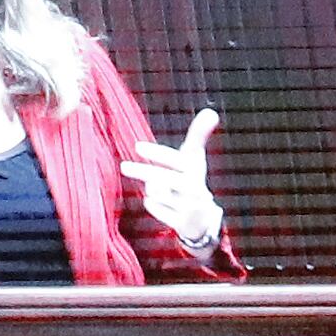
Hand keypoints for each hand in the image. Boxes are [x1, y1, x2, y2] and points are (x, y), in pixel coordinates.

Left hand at [125, 109, 223, 248]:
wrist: (204, 219)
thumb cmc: (193, 181)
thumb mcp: (196, 160)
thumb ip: (199, 136)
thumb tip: (211, 112)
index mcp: (196, 171)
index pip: (176, 159)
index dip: (158, 153)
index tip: (138, 148)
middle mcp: (195, 189)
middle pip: (164, 178)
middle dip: (143, 172)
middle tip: (124, 167)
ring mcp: (190, 207)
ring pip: (158, 193)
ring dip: (152, 190)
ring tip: (156, 189)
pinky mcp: (183, 223)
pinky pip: (157, 209)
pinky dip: (154, 206)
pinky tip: (159, 205)